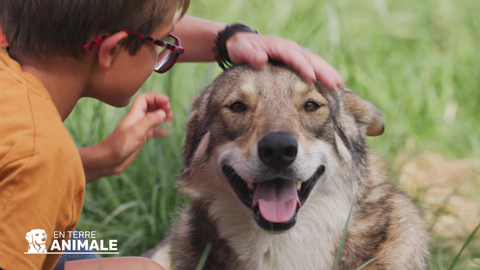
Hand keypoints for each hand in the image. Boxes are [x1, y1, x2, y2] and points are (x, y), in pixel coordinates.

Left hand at [79, 93, 172, 181]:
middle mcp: (137, 119)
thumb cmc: (118, 146)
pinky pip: (152, 131)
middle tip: (170, 112)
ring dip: (162, 116)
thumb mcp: (136, 132)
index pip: (145, 98)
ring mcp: (139, 129)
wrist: (108, 160)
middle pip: (150, 106)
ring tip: (170, 119)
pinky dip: (160, 130)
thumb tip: (163, 112)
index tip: (167, 103)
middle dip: (161, 106)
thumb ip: (150, 121)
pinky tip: (166, 133)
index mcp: (134, 114)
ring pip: (153, 117)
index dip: (156, 97)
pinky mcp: (140, 138)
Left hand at [226, 32, 343, 89]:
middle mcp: (290, 49)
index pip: (293, 56)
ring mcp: (294, 54)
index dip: (302, 66)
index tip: (311, 77)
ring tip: (339, 85)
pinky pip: (312, 66)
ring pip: (315, 62)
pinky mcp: (296, 61)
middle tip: (335, 84)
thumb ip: (250, 54)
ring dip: (327, 72)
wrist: (241, 43)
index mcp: (278, 46)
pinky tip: (332, 85)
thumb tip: (261, 59)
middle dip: (323, 71)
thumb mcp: (241, 50)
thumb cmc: (241, 49)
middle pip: (310, 58)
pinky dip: (323, 74)